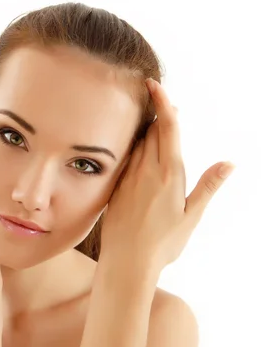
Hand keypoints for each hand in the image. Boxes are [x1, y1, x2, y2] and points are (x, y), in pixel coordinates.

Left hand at [100, 78, 233, 272]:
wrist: (127, 261)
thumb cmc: (163, 243)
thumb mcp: (192, 216)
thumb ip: (208, 186)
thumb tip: (230, 163)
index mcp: (169, 174)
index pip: (167, 129)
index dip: (163, 104)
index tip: (155, 84)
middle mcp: (146, 171)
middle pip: (151, 131)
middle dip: (156, 113)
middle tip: (157, 96)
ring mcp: (128, 178)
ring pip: (136, 142)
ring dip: (144, 129)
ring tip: (150, 119)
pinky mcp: (116, 186)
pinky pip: (125, 158)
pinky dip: (132, 146)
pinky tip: (135, 147)